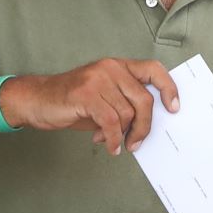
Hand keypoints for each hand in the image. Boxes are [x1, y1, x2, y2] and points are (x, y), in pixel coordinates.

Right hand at [0, 59, 179, 154]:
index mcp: (118, 66)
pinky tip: (109, 146)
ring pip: (127, 114)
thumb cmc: (72, 102)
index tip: (174, 108)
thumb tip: (147, 126)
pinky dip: (113, 139)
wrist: (37, 100)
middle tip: (137, 142)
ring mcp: (97, 79)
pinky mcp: (86, 94)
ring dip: (124, 135)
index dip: (169, 88)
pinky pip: (111, 122)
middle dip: (145, 126)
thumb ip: (124, 105)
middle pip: (144, 99)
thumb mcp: (103, 98)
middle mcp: (110, 68)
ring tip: (114, 142)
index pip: (153, 69)